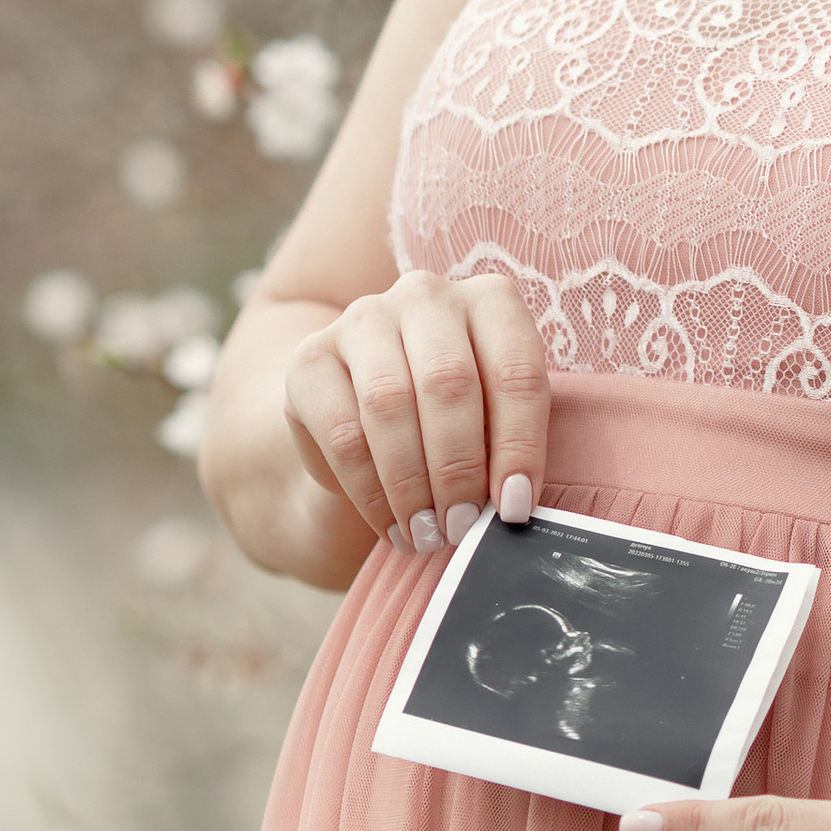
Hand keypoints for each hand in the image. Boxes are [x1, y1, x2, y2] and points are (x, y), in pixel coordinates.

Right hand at [280, 268, 549, 560]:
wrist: (363, 409)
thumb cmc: (451, 419)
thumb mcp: (490, 421)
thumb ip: (506, 448)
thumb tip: (514, 508)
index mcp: (489, 300)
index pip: (515, 371)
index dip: (520, 445)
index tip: (516, 507)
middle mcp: (426, 295)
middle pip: (448, 383)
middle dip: (458, 469)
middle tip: (461, 528)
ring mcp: (363, 318)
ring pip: (389, 404)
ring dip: (411, 484)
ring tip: (426, 534)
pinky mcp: (310, 358)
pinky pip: (342, 432)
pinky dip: (369, 491)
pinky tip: (389, 525)